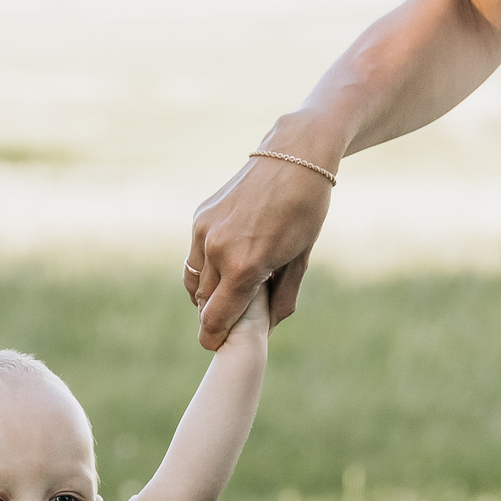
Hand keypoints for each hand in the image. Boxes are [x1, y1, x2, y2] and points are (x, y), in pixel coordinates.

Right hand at [186, 150, 331, 350]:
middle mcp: (218, 250)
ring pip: (195, 282)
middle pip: (205, 304)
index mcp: (246, 266)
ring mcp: (205, 231)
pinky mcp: (200, 217)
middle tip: (234, 317)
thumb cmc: (306, 210)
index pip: (216, 319)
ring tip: (229, 292)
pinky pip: (194, 257)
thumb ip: (282, 299)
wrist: (294, 155)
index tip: (217, 345)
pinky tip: (226, 264)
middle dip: (217, 315)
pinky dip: (205, 268)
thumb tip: (265, 331)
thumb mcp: (301, 259)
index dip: (214, 338)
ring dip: (208, 293)